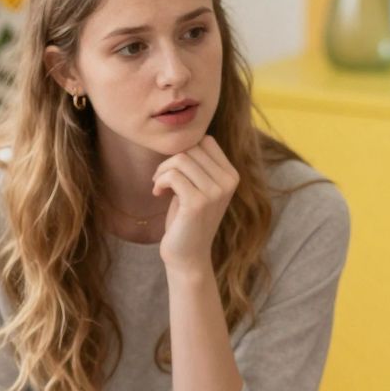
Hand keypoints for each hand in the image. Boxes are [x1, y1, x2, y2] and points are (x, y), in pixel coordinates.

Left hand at [153, 136, 238, 279]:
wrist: (187, 256)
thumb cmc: (187, 219)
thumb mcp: (197, 186)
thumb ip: (196, 163)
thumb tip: (182, 135)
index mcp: (231, 175)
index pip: (205, 141)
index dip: (185, 151)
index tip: (174, 171)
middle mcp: (228, 182)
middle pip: (191, 148)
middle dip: (169, 161)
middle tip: (161, 180)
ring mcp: (215, 192)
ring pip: (180, 159)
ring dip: (162, 171)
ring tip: (159, 186)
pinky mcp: (198, 203)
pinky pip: (173, 175)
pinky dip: (160, 181)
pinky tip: (158, 193)